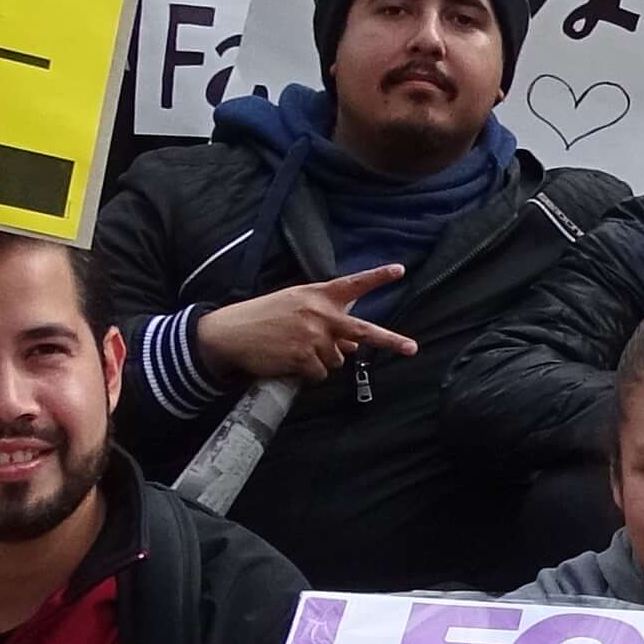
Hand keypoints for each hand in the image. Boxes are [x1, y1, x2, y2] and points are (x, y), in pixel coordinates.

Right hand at [190, 264, 412, 384]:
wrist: (230, 332)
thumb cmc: (264, 317)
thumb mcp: (295, 306)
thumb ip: (326, 321)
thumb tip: (354, 348)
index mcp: (317, 295)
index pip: (352, 284)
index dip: (377, 277)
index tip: (399, 269)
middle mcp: (319, 314)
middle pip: (363, 331)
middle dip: (391, 340)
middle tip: (412, 348)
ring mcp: (313, 337)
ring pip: (337, 360)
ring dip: (322, 360)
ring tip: (296, 350)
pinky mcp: (302, 358)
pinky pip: (319, 374)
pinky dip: (308, 373)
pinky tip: (290, 362)